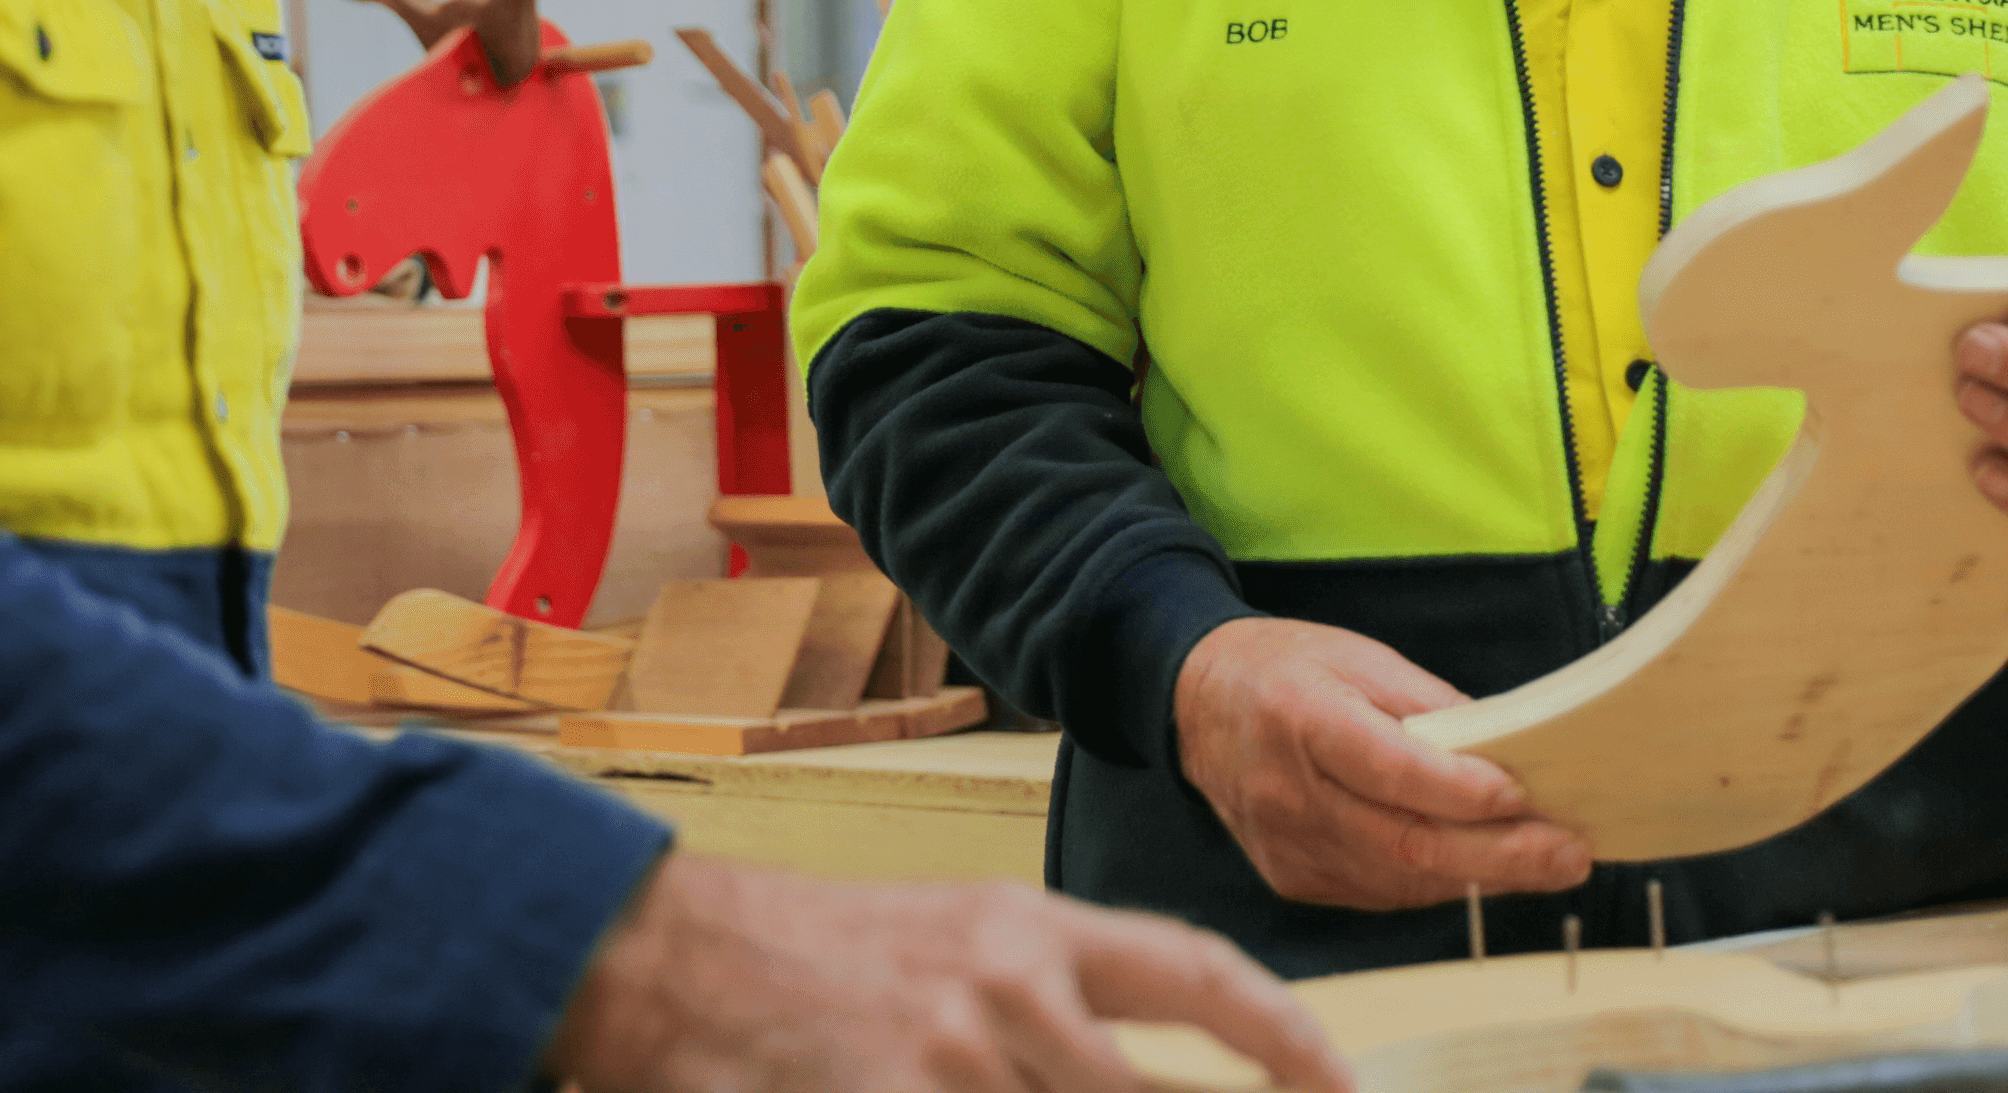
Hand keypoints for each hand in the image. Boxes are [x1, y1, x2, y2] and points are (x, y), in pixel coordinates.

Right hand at [548, 855, 1348, 1092]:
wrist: (663, 957)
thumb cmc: (810, 959)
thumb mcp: (949, 945)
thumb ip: (1050, 1008)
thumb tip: (1132, 1077)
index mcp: (1030, 931)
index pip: (1199, 975)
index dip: (1290, 1040)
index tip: (1344, 1088)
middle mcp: (1005, 992)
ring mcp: (948, 1060)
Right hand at [1172, 619, 1591, 910]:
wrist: (1196, 704)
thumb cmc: (1287, 669)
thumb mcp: (1360, 657)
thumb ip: (1431, 706)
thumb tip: (1507, 751)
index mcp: (1301, 718)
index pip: (1390, 769)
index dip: (1460, 790)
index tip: (1524, 796)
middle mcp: (1288, 793)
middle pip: (1404, 842)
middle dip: (1500, 855)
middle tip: (1568, 854)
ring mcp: (1288, 846)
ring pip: (1400, 879)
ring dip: (1481, 876)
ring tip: (1547, 864)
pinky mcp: (1294, 879)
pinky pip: (1381, 893)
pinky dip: (1437, 882)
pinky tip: (1482, 868)